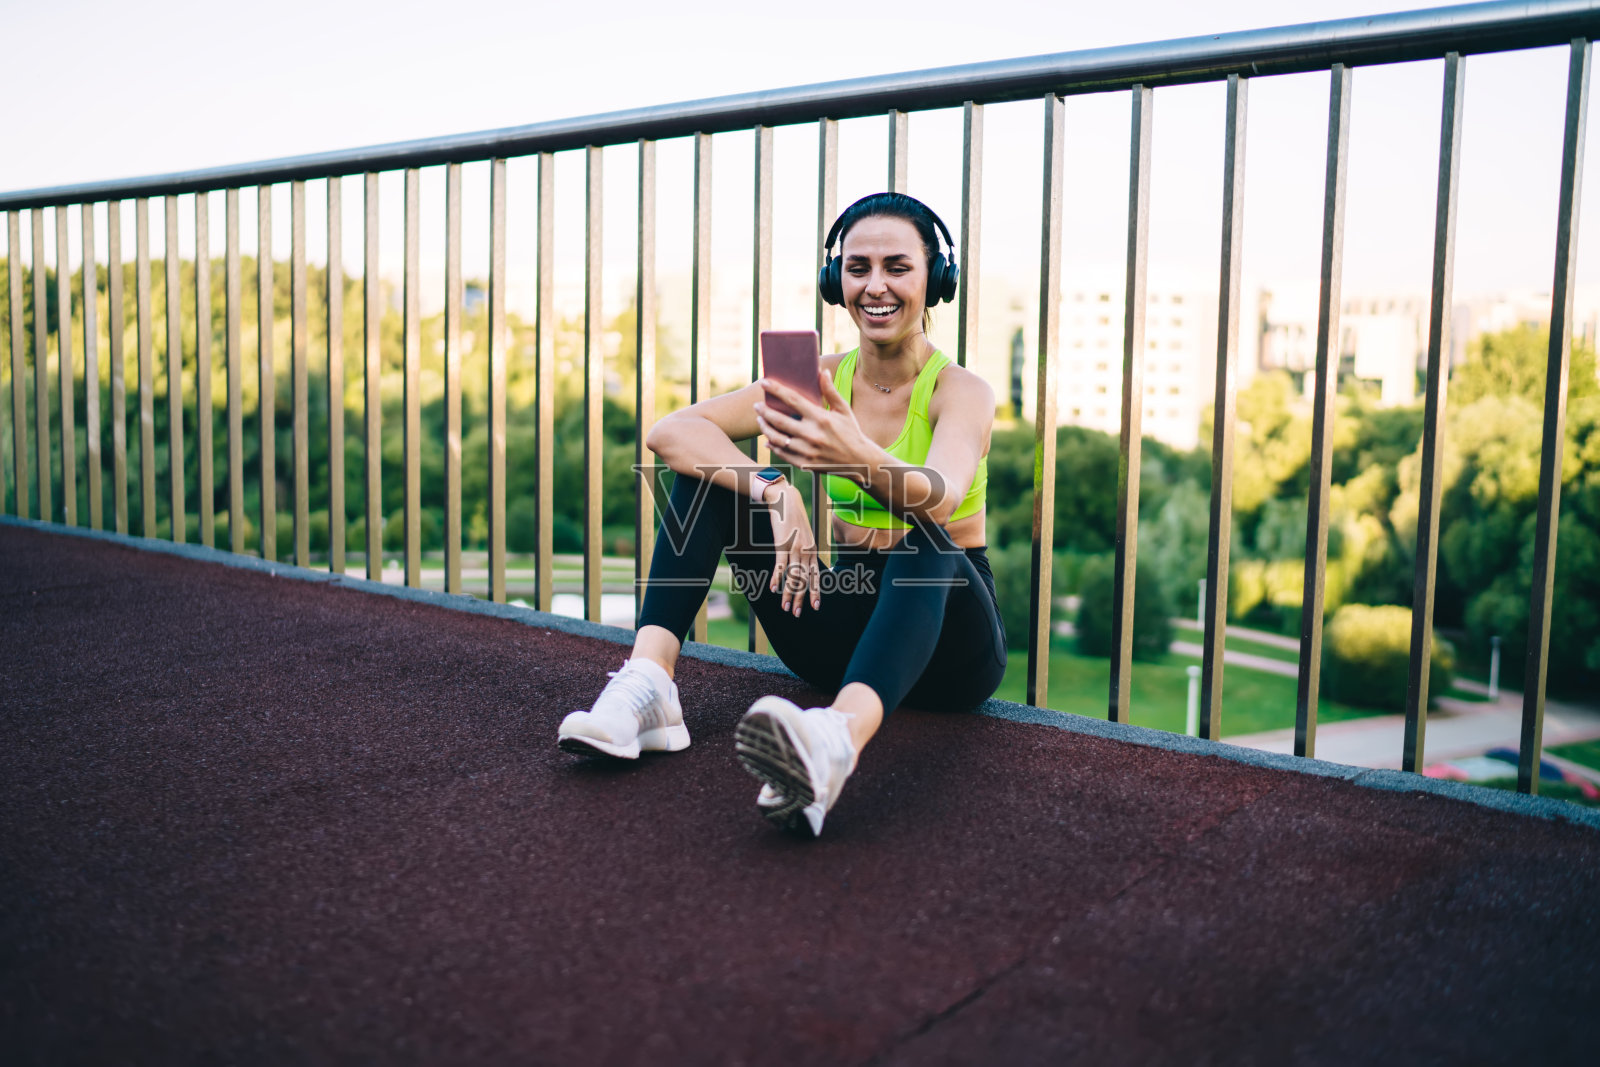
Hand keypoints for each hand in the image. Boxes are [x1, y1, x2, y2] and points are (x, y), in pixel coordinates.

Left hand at [754, 370, 867, 475]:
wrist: (859, 461)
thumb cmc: (851, 432)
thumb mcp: (843, 410)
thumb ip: (830, 391)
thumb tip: (822, 371)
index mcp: (821, 418)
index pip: (793, 400)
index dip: (776, 390)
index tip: (764, 383)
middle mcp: (812, 435)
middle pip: (780, 421)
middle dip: (764, 411)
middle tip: (756, 405)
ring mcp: (807, 451)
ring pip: (777, 439)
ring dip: (765, 428)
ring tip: (760, 420)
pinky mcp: (805, 464)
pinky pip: (783, 453)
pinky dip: (773, 446)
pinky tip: (768, 439)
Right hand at [762, 483, 820, 615]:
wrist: (786, 499)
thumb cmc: (793, 518)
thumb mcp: (804, 535)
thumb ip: (805, 549)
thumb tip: (804, 564)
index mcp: (812, 550)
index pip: (816, 576)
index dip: (815, 592)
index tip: (815, 607)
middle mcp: (806, 551)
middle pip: (804, 580)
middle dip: (801, 598)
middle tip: (797, 614)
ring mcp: (794, 548)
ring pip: (792, 576)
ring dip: (788, 594)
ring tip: (785, 608)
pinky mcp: (782, 544)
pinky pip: (780, 565)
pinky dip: (777, 578)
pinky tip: (773, 589)